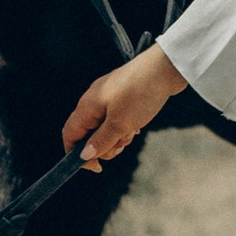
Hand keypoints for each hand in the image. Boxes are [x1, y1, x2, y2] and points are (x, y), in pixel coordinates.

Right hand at [63, 46, 185, 169]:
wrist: (165, 68)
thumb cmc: (140, 93)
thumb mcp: (120, 124)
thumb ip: (101, 141)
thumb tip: (84, 155)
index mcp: (87, 106)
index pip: (69, 134)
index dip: (76, 154)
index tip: (95, 166)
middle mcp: (94, 101)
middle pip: (88, 134)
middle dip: (104, 146)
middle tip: (121, 144)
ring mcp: (108, 98)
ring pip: (105, 129)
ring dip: (118, 137)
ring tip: (133, 130)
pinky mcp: (123, 97)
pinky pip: (117, 120)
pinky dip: (126, 127)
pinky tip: (137, 125)